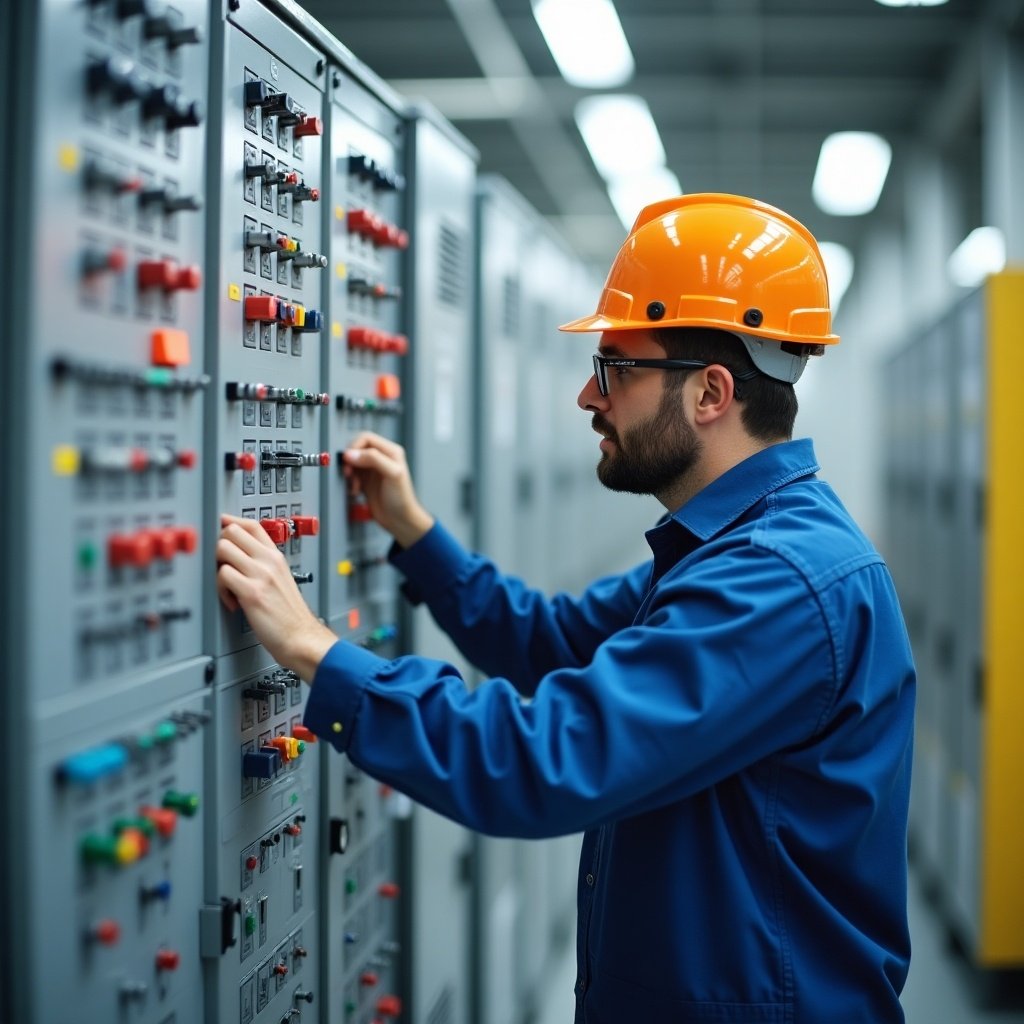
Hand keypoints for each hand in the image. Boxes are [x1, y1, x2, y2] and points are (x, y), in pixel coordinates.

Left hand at [216, 514, 336, 680]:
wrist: (301, 636)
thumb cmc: (290, 615)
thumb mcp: (281, 580)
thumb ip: (263, 565)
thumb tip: (239, 557)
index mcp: (276, 556)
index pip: (251, 524)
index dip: (230, 522)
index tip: (219, 529)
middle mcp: (269, 561)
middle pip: (231, 531)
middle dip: (218, 545)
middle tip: (221, 564)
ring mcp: (261, 575)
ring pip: (222, 548)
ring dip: (216, 566)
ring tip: (225, 584)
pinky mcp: (252, 592)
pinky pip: (222, 574)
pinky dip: (220, 588)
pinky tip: (231, 600)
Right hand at [341, 432, 433, 547]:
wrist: (399, 520)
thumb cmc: (402, 499)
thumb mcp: (392, 474)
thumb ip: (373, 459)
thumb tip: (351, 454)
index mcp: (390, 451)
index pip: (366, 438)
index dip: (355, 446)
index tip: (349, 459)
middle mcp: (381, 459)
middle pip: (357, 449)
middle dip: (350, 460)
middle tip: (349, 472)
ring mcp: (372, 470)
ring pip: (352, 462)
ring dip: (349, 473)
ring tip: (354, 484)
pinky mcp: (366, 481)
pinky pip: (352, 475)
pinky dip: (350, 482)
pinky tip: (356, 490)